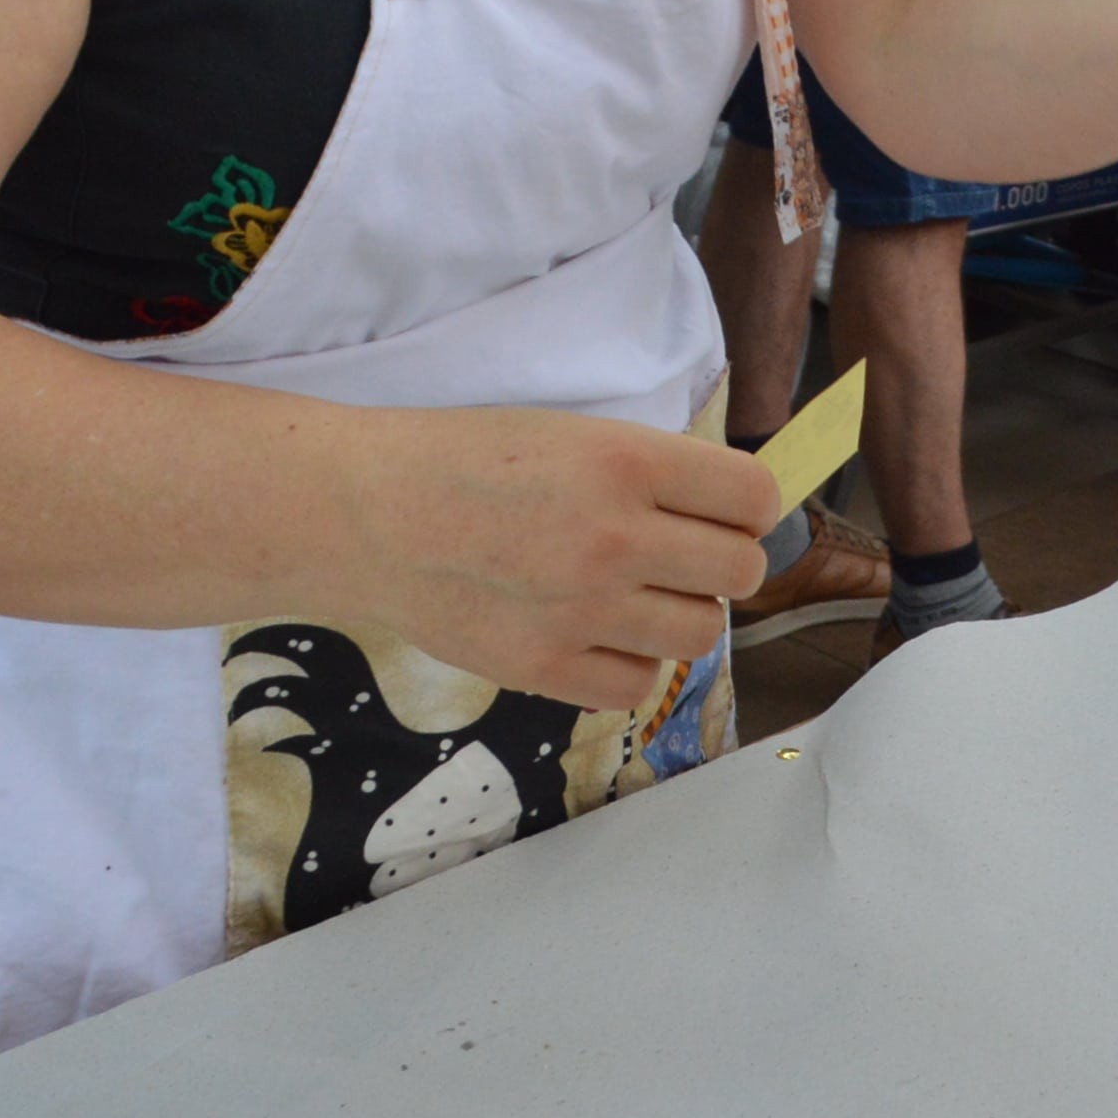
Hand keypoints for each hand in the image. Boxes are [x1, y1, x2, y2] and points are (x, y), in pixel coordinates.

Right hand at [344, 405, 779, 710]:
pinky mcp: (544, 668)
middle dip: (723, 561)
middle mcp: (615, 537)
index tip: (726, 511)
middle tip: (684, 556)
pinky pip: (638, 685)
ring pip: (700, 633)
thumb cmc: (463, 459)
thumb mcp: (571, 433)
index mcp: (626, 461)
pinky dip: (630, 663)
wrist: (363, 512)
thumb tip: (727, 510)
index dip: (748, 506)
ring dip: (682, 613)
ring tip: (639, 595)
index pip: (754, 497)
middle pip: (741, 571)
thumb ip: (651, 470)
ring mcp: (581, 610)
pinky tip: (599, 633)